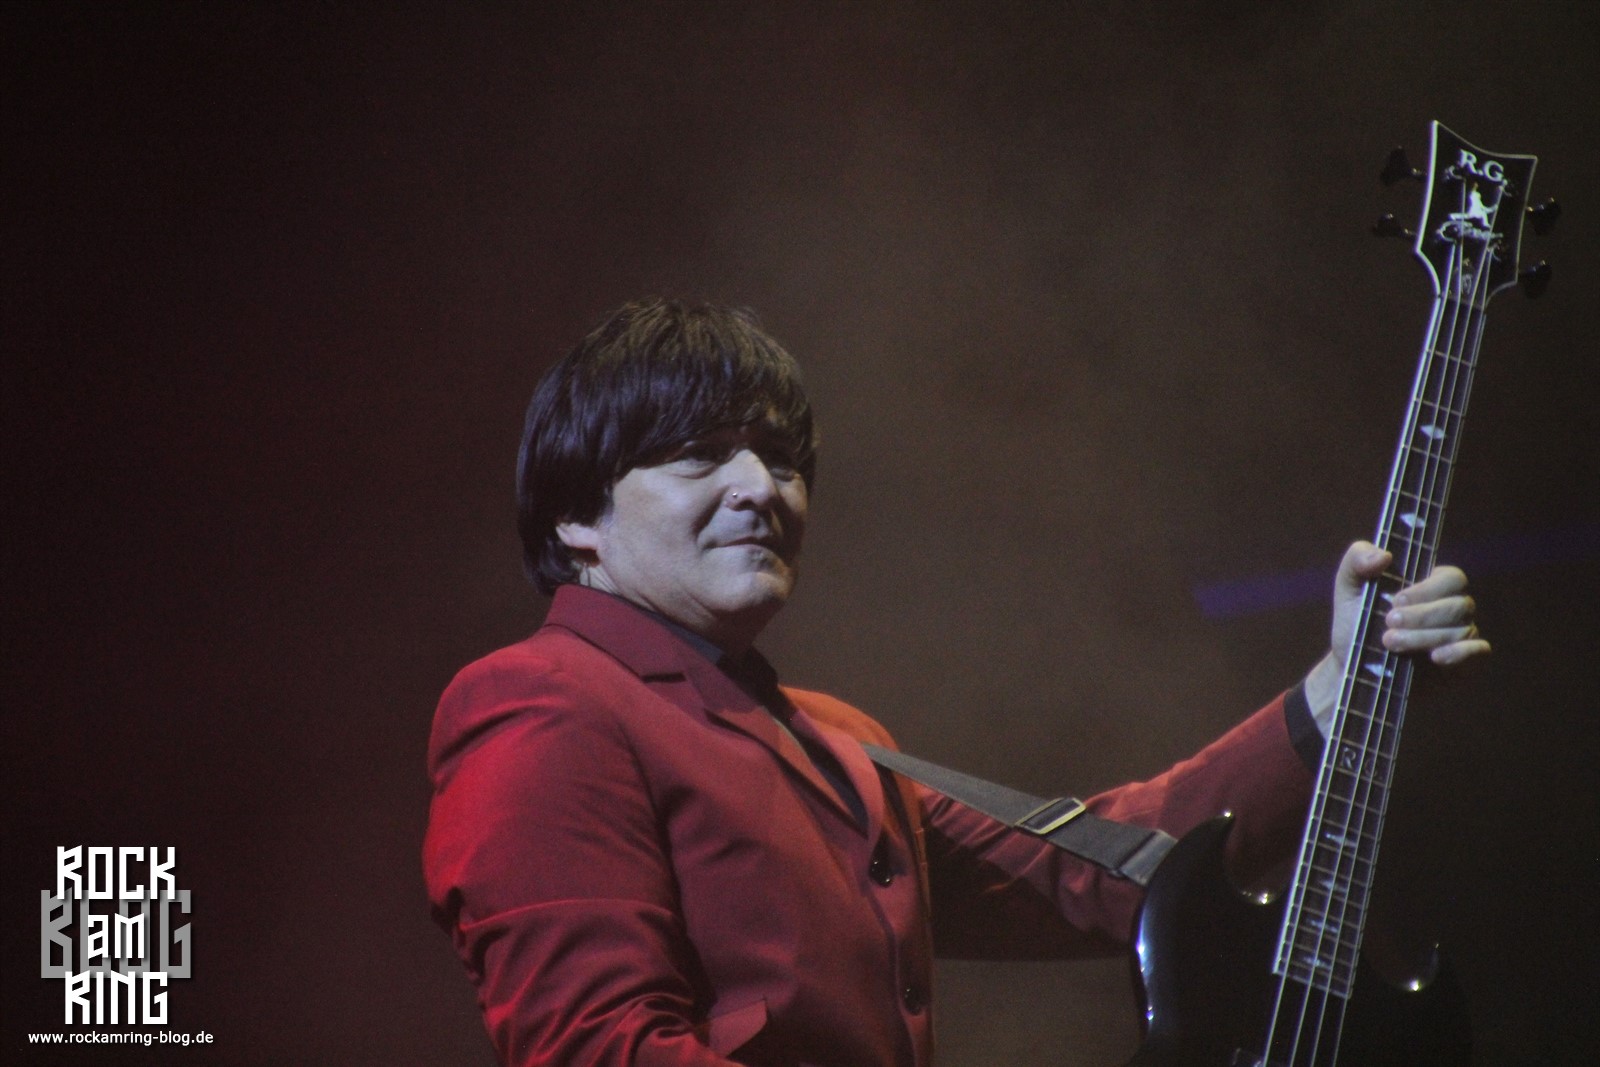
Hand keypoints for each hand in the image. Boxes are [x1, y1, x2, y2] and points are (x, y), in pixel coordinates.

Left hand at [1303, 541, 1488, 731]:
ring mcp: (1458, 635)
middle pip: (1459, 605)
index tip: (1396, 599)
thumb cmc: (1355, 621)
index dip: (1429, 588)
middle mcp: (1451, 608)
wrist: (1353, 665)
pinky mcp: (1461, 662)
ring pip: (1463, 630)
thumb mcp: (1348, 588)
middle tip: (1388, 622)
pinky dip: (1461, 653)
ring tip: (1390, 643)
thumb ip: (1357, 560)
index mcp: (1432, 585)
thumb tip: (1384, 555)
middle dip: (1423, 615)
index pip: (1452, 577)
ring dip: (1425, 636)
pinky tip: (1435, 657)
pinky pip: (1478, 651)